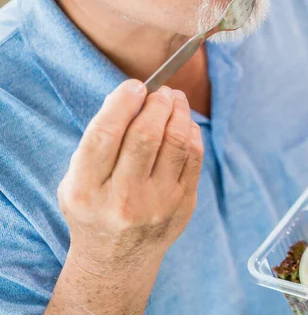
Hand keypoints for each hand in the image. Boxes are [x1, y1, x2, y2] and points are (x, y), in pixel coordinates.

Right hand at [57, 80, 203, 276]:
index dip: (122, 103)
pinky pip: (195, 157)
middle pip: (147, 136)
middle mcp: (123, 199)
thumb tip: (133, 96)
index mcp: (87, 190)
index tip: (135, 85)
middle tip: (160, 91)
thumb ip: (97, 143)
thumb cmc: (95, 207)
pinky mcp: (184, 204)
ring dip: (179, 112)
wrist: (117, 258)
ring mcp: (158, 203)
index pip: (105, 135)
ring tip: (174, 98)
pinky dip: (191, 132)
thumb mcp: (76, 180)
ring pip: (177, 143)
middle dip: (157, 103)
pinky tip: (184, 122)